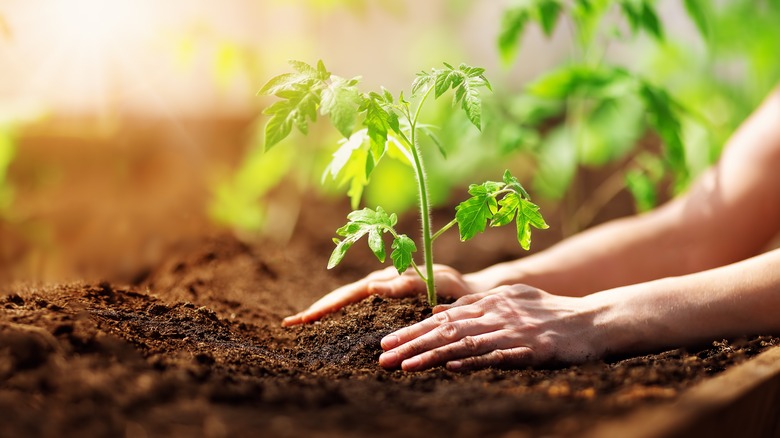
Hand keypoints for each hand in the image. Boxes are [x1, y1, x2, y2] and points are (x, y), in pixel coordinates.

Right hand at [282, 264, 480, 325]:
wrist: (472, 291)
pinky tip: (332, 324)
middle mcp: (383, 282)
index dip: (326, 306)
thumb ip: (406, 283)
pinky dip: (343, 314)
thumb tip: (373, 286)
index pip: (350, 294)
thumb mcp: (436, 282)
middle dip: (318, 309)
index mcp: (389, 278)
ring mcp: (385, 290)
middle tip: (291, 323)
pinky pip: (361, 308)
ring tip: (302, 322)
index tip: (303, 317)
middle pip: (343, 296)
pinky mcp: (390, 300)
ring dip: (327, 310)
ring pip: (349, 301)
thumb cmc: (459, 288)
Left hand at [378, 285, 602, 370]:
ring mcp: (513, 330)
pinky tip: (451, 366)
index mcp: (490, 301)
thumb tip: (440, 313)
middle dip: (411, 343)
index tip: (387, 343)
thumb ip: (477, 307)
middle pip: (446, 329)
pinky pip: (497, 355)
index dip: (412, 331)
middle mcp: (496, 312)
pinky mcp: (531, 348)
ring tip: (403, 366)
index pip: (443, 318)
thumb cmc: (552, 314)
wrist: (596, 320)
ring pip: (464, 342)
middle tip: (382, 356)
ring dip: (431, 354)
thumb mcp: (512, 301)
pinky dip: (472, 360)